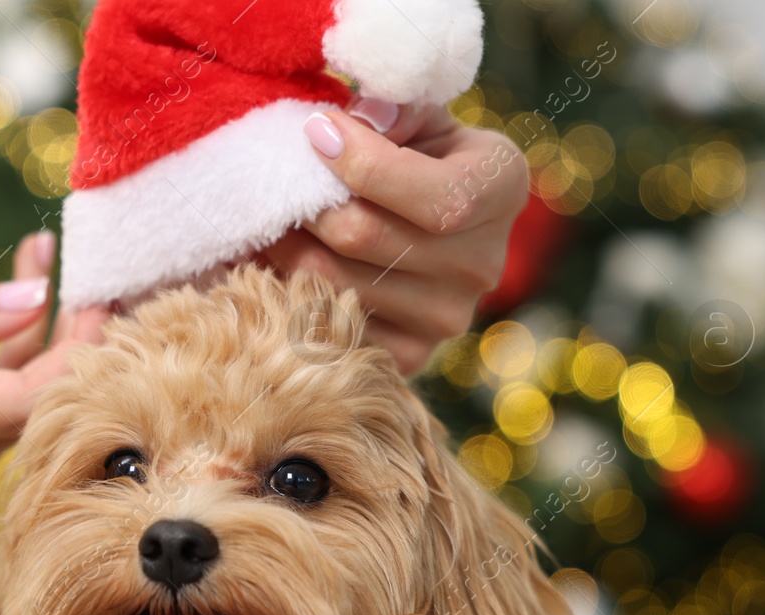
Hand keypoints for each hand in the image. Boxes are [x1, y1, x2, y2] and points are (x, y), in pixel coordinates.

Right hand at [0, 232, 106, 510]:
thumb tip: (34, 296)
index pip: (46, 392)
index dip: (84, 342)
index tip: (97, 285)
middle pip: (52, 398)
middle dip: (74, 327)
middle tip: (80, 261)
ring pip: (31, 402)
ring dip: (47, 336)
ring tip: (39, 258)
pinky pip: (4, 409)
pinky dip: (19, 360)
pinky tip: (16, 309)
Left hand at [261, 99, 528, 374]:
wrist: (430, 224)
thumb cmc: (418, 152)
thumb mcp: (417, 115)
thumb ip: (391, 110)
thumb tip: (355, 121)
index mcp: (500, 189)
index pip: (434, 196)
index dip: (363, 164)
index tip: (315, 129)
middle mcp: (482, 263)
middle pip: (365, 237)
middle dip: (305, 203)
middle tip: (270, 177)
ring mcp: (446, 318)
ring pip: (332, 283)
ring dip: (283, 246)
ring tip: (263, 216)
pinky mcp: (407, 355)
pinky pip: (326, 325)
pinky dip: (286, 291)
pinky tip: (274, 260)